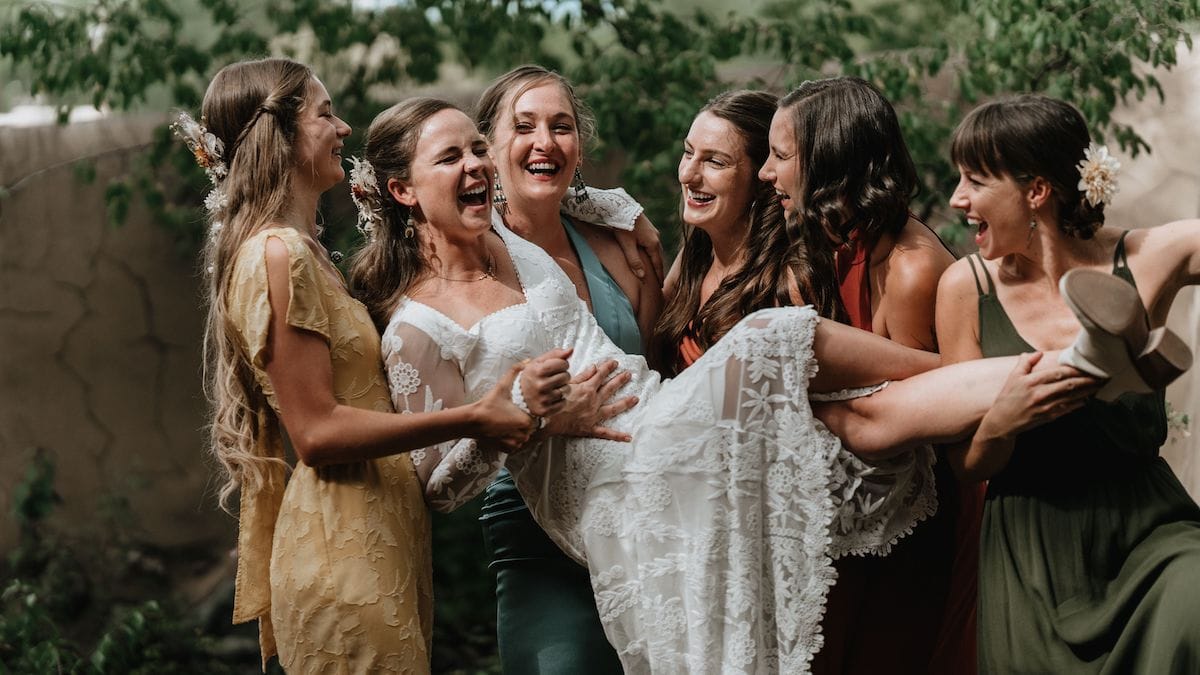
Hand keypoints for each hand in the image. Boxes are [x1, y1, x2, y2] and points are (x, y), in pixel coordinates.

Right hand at [473, 362, 537, 451]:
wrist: (472, 421)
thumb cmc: (488, 404)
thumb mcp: (502, 386)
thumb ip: (515, 372)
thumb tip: (527, 361)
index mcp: (525, 421)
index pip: (533, 418)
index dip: (525, 414)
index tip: (516, 410)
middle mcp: (523, 434)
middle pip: (528, 429)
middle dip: (521, 423)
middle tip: (509, 416)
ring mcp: (515, 443)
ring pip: (522, 437)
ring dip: (516, 432)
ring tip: (505, 424)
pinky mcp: (507, 449)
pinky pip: (514, 445)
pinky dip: (509, 440)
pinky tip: (501, 431)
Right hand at [519, 347, 573, 416]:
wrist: (517, 397)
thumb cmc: (531, 377)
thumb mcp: (538, 362)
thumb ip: (555, 354)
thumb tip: (571, 349)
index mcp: (538, 371)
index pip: (563, 363)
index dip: (562, 364)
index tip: (556, 367)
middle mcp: (540, 385)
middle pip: (566, 376)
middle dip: (562, 375)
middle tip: (552, 378)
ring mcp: (543, 399)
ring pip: (567, 390)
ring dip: (562, 388)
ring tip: (552, 387)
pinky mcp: (546, 410)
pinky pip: (563, 402)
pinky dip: (560, 400)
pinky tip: (551, 397)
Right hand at [543, 360, 637, 440]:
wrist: (546, 419)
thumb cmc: (553, 401)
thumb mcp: (566, 385)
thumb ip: (582, 376)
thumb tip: (593, 367)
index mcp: (586, 389)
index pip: (600, 375)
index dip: (608, 368)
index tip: (615, 362)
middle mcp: (593, 402)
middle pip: (609, 389)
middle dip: (620, 380)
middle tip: (629, 374)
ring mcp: (593, 416)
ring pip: (612, 409)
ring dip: (625, 403)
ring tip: (635, 399)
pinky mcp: (590, 428)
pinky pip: (606, 433)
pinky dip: (617, 436)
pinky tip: (628, 437)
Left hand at [614, 214, 663, 281]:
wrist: (621, 206)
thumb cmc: (623, 225)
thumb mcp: (627, 245)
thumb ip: (634, 261)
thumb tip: (642, 276)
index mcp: (653, 243)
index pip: (657, 264)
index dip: (658, 276)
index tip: (660, 287)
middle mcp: (656, 237)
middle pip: (658, 257)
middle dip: (658, 269)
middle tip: (658, 282)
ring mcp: (653, 232)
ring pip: (655, 250)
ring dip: (655, 261)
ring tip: (654, 270)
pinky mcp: (647, 228)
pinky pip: (652, 244)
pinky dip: (651, 253)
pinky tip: (648, 254)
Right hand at [977, 352, 1100, 440]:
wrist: (1001, 422)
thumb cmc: (1006, 399)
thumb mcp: (1012, 377)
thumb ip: (1025, 363)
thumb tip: (1037, 353)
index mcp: (1031, 382)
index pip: (1057, 373)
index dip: (1074, 369)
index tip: (1087, 365)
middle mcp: (1040, 394)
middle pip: (1069, 384)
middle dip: (1087, 379)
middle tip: (1102, 375)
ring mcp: (1046, 406)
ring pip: (1072, 397)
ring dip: (1088, 391)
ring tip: (1100, 385)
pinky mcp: (1049, 416)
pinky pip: (1068, 408)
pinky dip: (1080, 403)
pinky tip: (1088, 398)